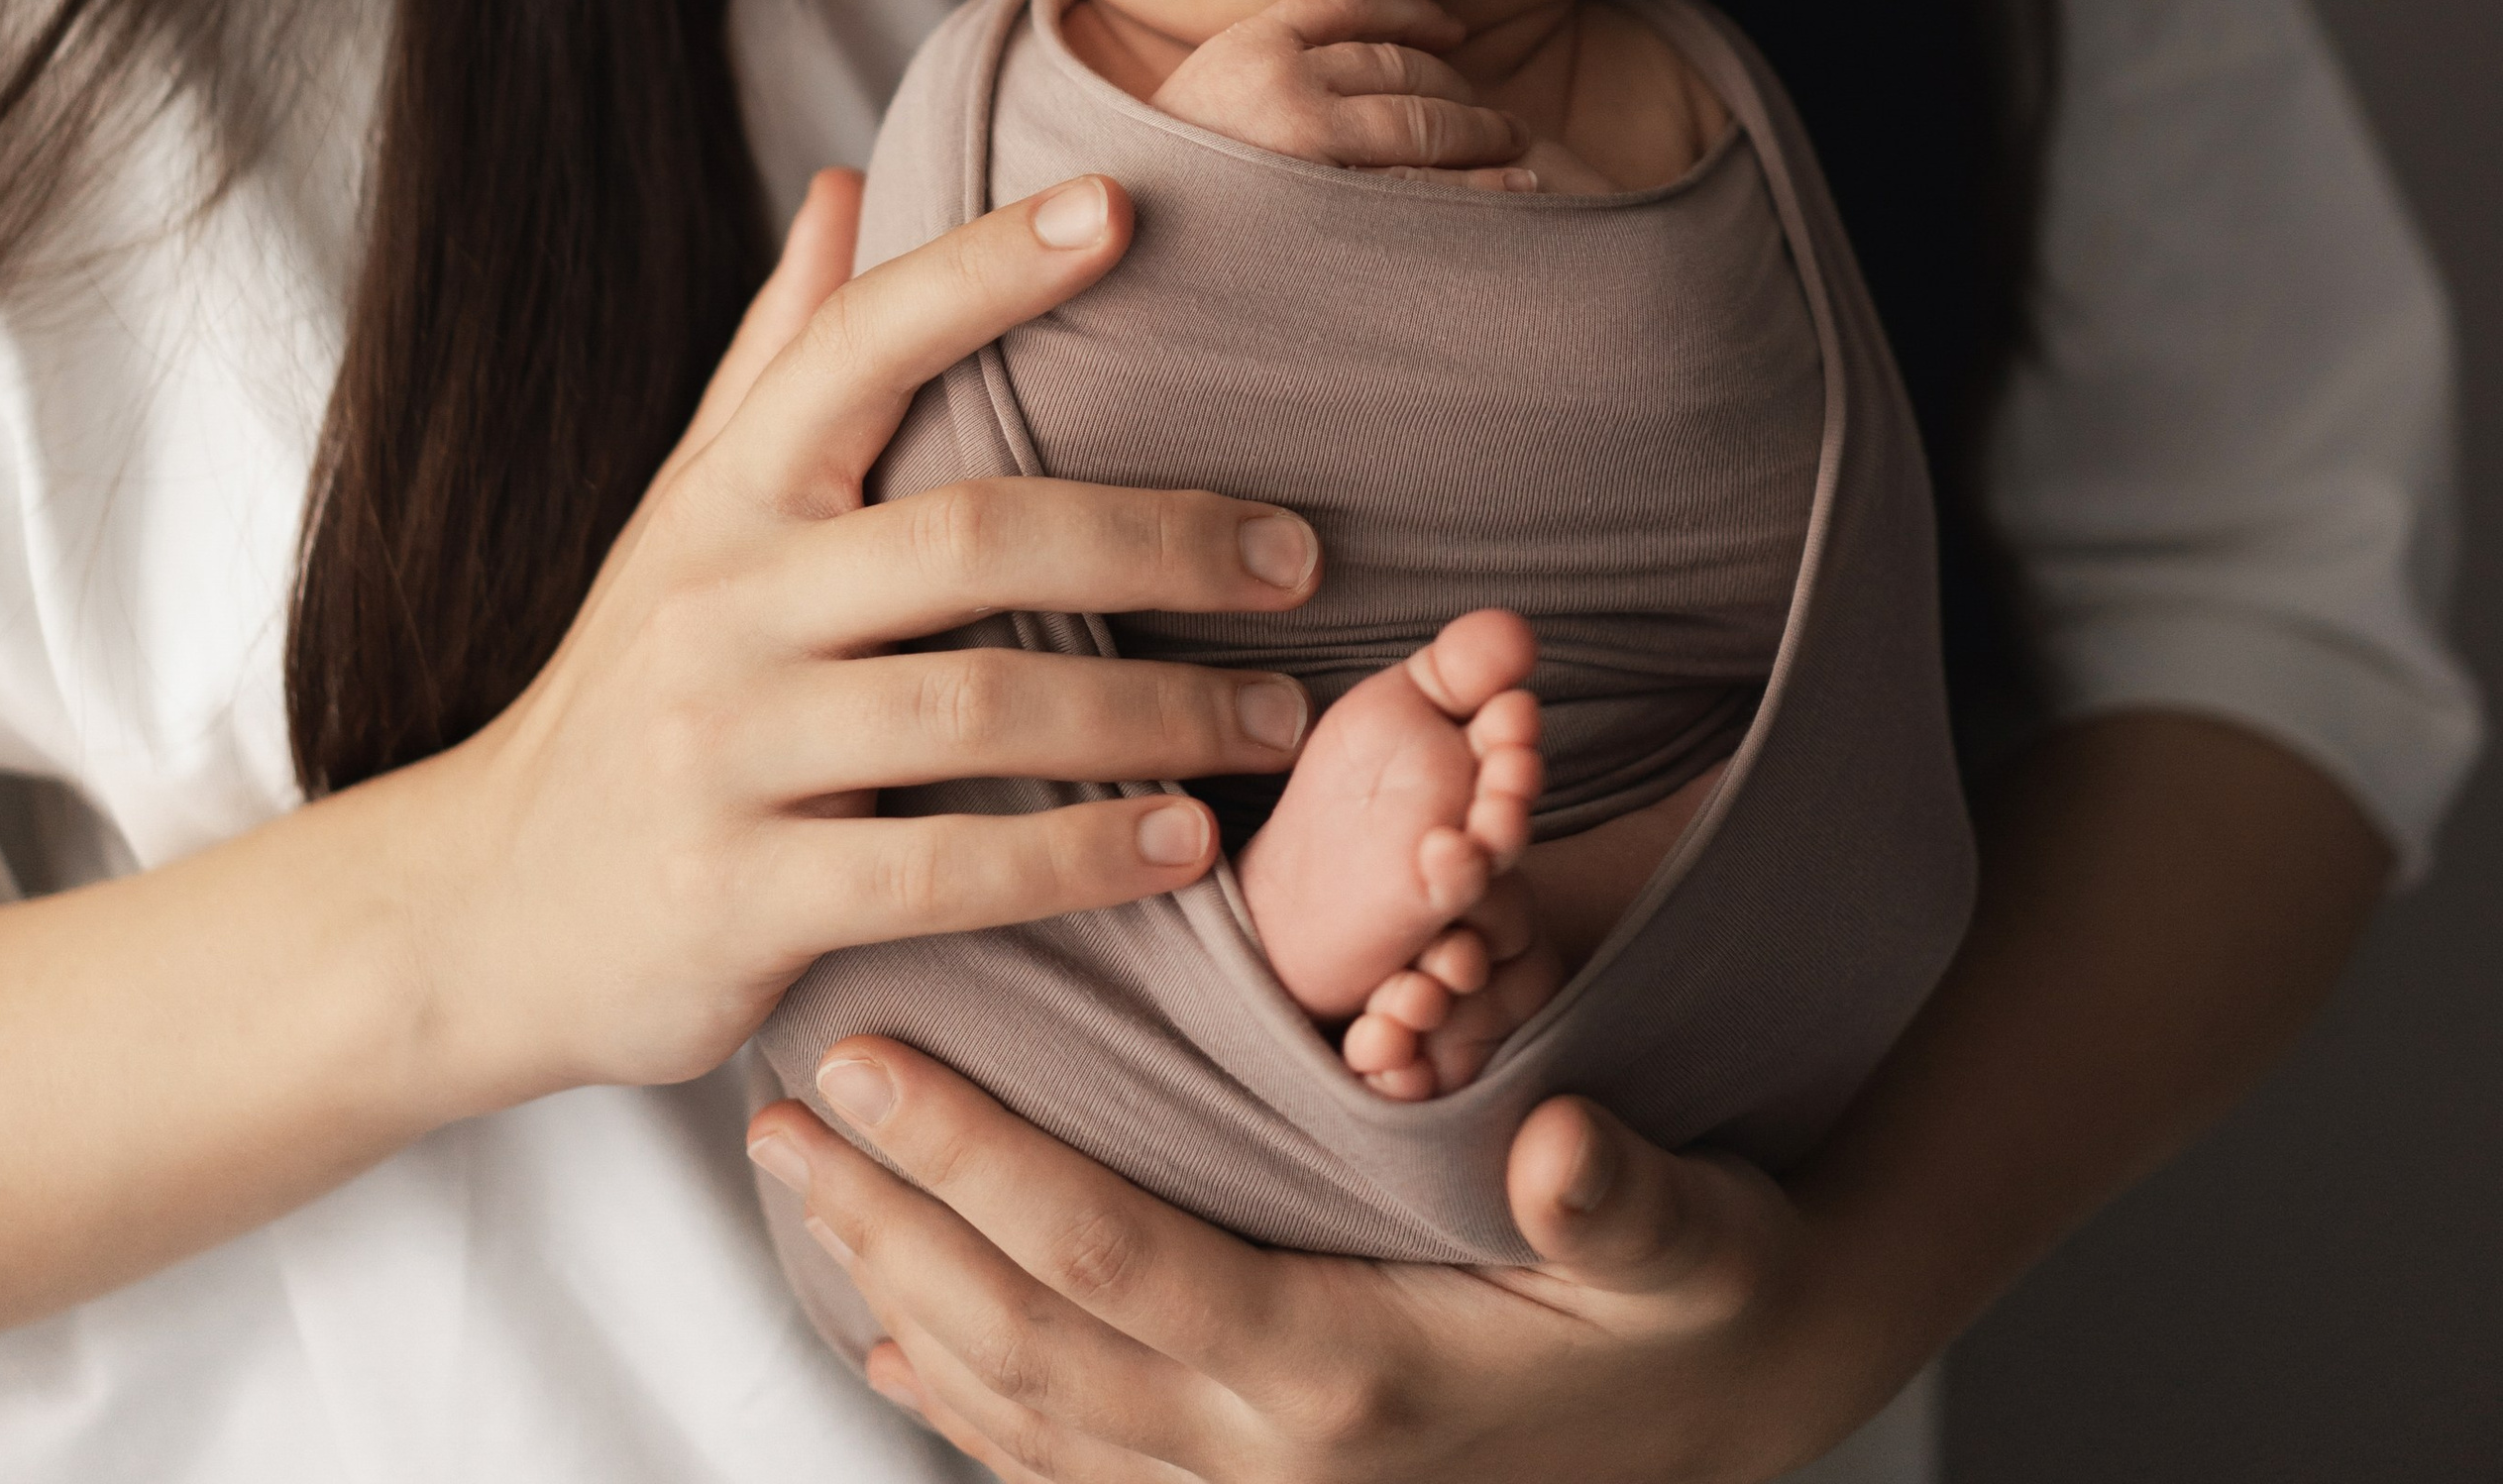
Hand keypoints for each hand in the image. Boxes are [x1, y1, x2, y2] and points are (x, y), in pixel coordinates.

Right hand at [411, 168, 1323, 1107]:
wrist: (477, 912)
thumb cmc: (633, 686)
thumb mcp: (689, 510)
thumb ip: (779, 354)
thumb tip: (850, 182)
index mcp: (730, 490)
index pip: (862, 342)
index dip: (988, 267)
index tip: (1124, 209)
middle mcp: (723, 599)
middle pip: (972, 536)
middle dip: (1156, 540)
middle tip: (1295, 554)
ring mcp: (724, 751)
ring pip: (976, 710)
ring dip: (1153, 714)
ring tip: (1274, 717)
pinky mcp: (736, 898)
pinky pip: (942, 874)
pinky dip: (1078, 859)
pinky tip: (1181, 847)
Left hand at [749, 1041, 1878, 1482]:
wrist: (1725, 1410)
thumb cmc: (1700, 1294)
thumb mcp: (1700, 1234)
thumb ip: (1623, 1196)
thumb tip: (1561, 1146)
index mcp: (1344, 1374)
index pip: (1106, 1256)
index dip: (975, 1162)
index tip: (868, 1062)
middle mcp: (1263, 1455)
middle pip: (1022, 1337)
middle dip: (887, 1218)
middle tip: (782, 1101)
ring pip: (1018, 1409)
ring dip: (896, 1293)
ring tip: (800, 1184)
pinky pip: (1063, 1461)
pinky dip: (962, 1394)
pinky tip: (897, 1336)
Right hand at [1151, 0, 1534, 181]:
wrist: (1120, 268)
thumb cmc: (1165, 201)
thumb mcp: (1195, 110)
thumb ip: (1257, 78)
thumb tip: (1342, 69)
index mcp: (1244, 50)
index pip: (1348, 7)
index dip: (1411, 13)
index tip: (1456, 30)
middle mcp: (1277, 87)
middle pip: (1396, 68)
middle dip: (1456, 89)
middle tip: (1497, 117)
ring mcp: (1305, 152)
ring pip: (1419, 119)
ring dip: (1478, 130)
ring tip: (1514, 148)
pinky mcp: (1329, 218)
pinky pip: (1424, 189)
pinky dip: (1476, 184)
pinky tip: (1511, 187)